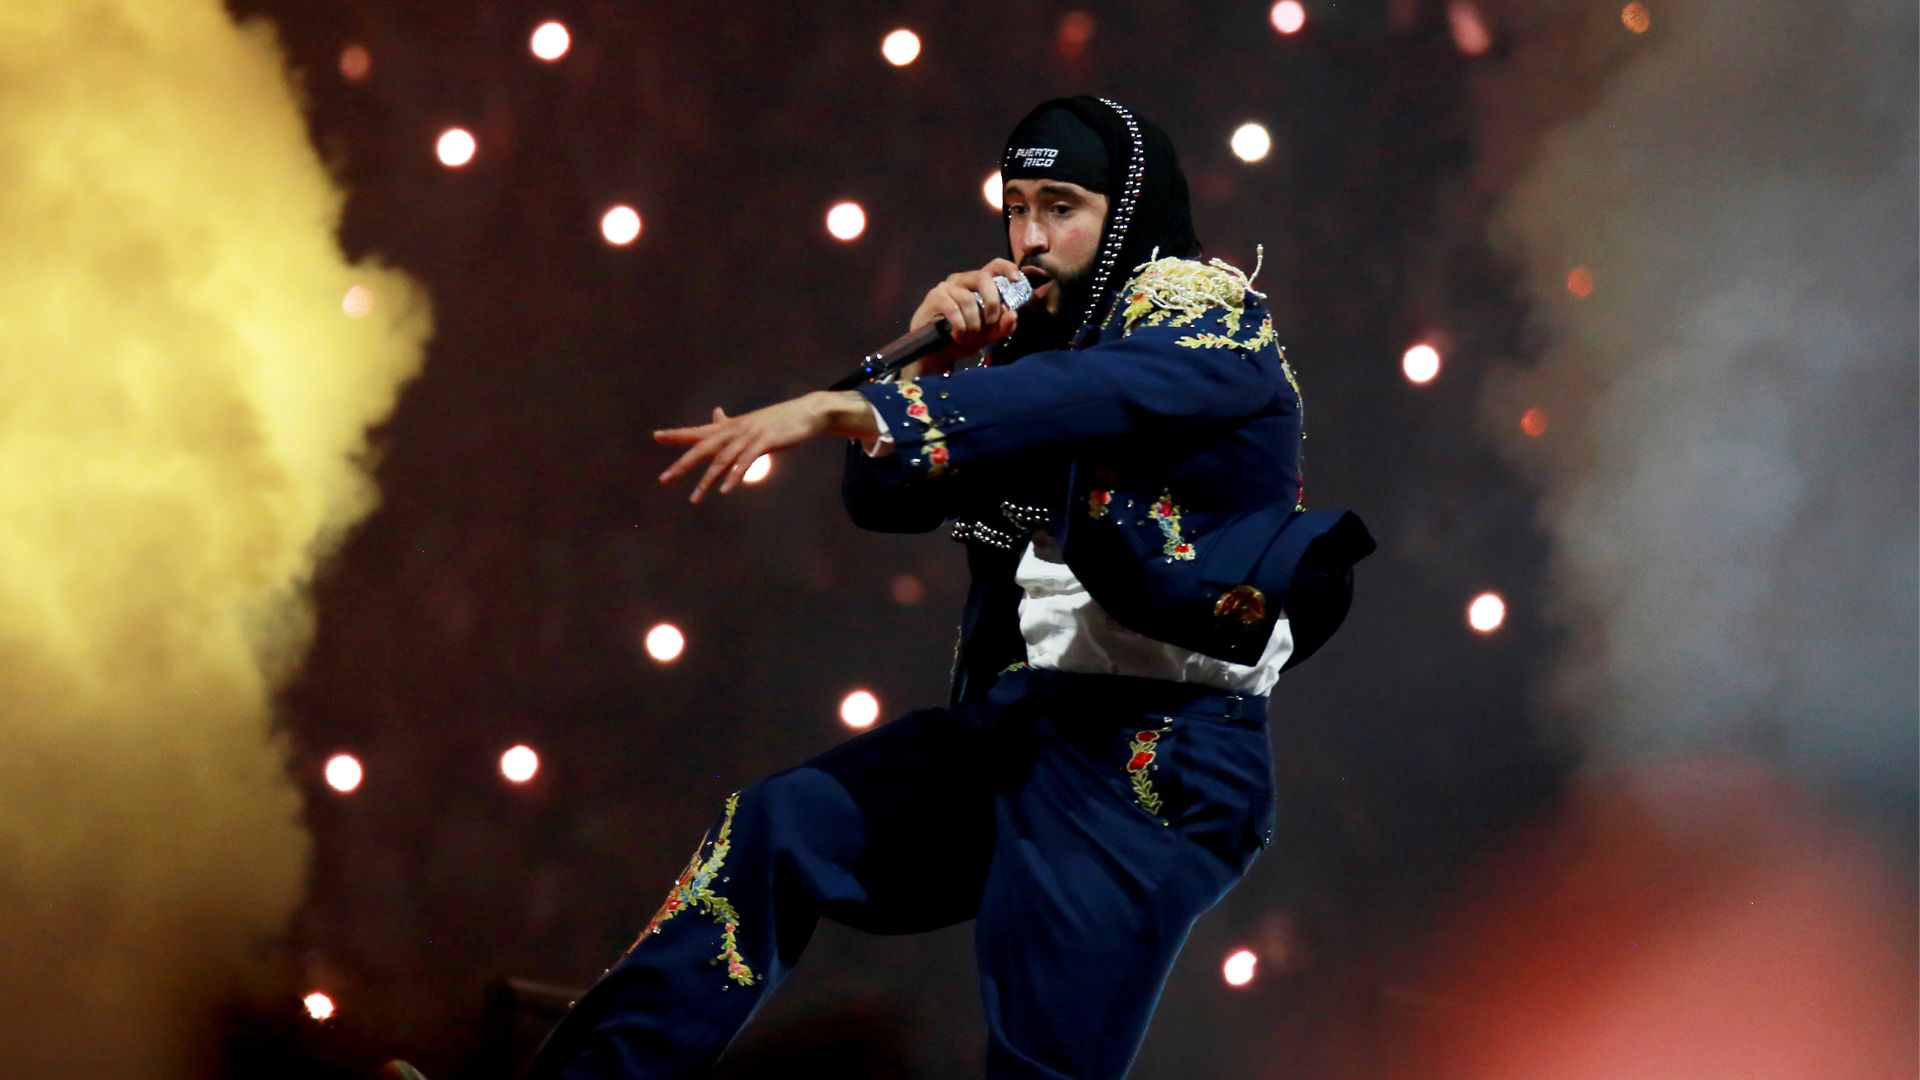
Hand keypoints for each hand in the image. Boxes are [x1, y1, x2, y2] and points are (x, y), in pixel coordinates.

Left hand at [655, 391, 875, 502]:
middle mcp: (733, 430)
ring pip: (721, 460)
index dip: (676, 434)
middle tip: (664, 479)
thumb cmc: (778, 419)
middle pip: (702, 448)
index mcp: (729, 426)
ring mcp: (748, 436)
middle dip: (682, 465)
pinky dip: (735, 476)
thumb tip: (715, 413)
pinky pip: (745, 462)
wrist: (806, 412)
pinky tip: (727, 490)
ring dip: (707, 481)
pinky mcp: (764, 442)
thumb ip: (729, 422)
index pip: (697, 430)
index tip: (656, 436)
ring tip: (694, 499)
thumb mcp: (750, 421)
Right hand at [903, 258, 1023, 376]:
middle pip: (982, 277)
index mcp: (977, 284)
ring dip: (973, 323)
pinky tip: (958, 335)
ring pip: (968, 299)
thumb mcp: (989, 334)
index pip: (994, 266)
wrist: (937, 354)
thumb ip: (1004, 325)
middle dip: (992, 302)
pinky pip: (953, 309)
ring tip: (969, 335)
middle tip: (990, 322)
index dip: (1007, 268)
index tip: (1016, 280)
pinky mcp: (934, 298)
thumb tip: (1012, 314)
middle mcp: (962, 280)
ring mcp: (946, 287)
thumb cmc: (963, 338)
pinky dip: (960, 326)